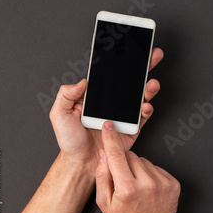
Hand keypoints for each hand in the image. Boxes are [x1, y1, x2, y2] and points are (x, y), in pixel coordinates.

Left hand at [49, 48, 162, 172]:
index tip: (130, 49)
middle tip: (153, 55)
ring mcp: (125, 113)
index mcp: (97, 96)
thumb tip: (82, 81)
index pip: (111, 75)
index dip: (122, 62)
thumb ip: (66, 95)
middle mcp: (113, 102)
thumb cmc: (69, 141)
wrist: (82, 163)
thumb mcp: (59, 114)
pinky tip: (145, 105)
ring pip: (141, 96)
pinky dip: (146, 109)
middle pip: (132, 80)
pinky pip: (143, 116)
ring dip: (148, 88)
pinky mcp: (133, 127)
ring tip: (151, 83)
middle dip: (144, 66)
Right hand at [95, 121, 180, 212]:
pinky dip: (151, 174)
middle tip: (124, 181)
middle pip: (131, 157)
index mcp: (128, 189)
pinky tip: (148, 189)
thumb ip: (102, 176)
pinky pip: (157, 168)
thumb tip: (103, 154)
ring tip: (137, 188)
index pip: (117, 156)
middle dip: (125, 164)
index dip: (111, 139)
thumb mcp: (105, 203)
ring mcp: (163, 183)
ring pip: (145, 161)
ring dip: (138, 169)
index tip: (109, 126)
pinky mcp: (173, 183)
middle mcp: (147, 184)